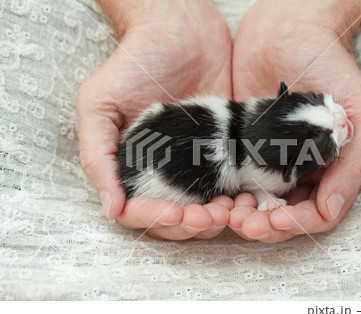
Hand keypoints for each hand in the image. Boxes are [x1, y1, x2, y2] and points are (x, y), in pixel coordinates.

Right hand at [77, 0, 232, 239]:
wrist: (181, 29)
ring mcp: (198, 165)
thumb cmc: (134, 63)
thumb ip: (98, 154)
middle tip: (211, 216)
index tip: (177, 213)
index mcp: (133, 168)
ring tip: (233, 209)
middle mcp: (165, 172)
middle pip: (176, 219)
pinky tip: (249, 198)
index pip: (141, 213)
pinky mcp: (227, 152)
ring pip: (207, 210)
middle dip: (193, 224)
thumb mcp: (100, 103)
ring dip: (220, 219)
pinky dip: (242, 200)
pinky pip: (235, 186)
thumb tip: (110, 208)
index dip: (157, 219)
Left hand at [230, 0, 360, 242]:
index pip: (317, 213)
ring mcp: (272, 157)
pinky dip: (227, 193)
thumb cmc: (328, 60)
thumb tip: (330, 211)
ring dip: (243, 215)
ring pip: (258, 202)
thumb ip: (353, 160)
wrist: (286, 25)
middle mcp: (303, 167)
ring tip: (226, 213)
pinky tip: (215, 196)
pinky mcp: (245, 145)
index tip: (272, 222)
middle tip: (242, 224)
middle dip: (265, 225)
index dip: (296, 224)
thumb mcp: (357, 107)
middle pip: (285, 214)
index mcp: (332, 164)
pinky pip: (235, 178)